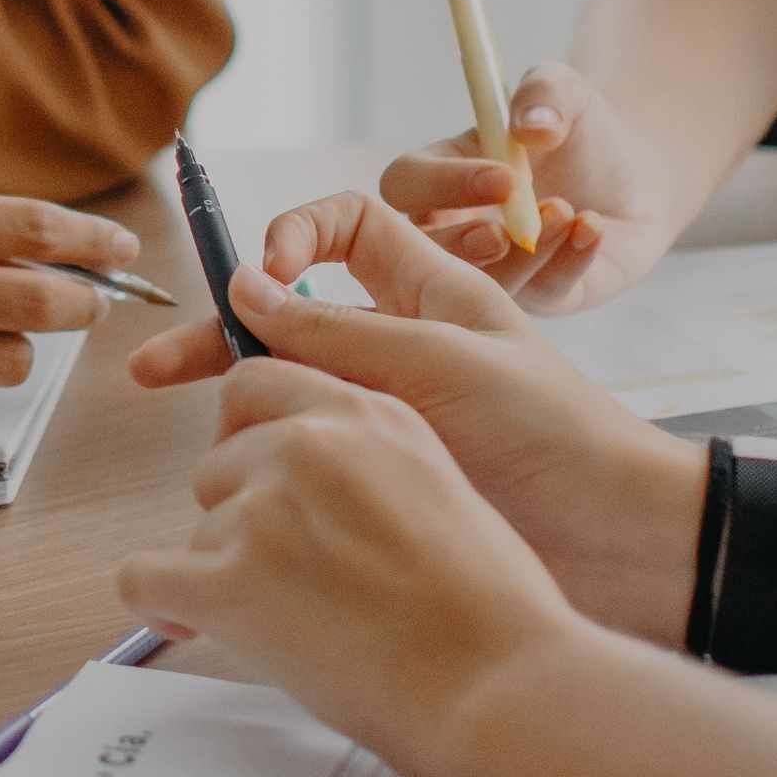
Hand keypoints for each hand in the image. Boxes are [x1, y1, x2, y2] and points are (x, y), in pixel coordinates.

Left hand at [115, 361, 594, 776]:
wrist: (503, 685)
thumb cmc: (494, 610)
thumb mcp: (443, 485)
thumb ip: (370, 459)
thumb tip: (314, 477)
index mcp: (366, 413)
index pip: (254, 385)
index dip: (248, 437)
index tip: (256, 479)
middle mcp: (308, 444)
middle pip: (218, 459)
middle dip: (239, 513)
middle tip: (285, 571)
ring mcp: (264, 509)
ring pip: (196, 527)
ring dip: (225, 571)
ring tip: (292, 620)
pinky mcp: (229, 580)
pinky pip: (144, 577)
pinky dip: (163, 605)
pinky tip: (193, 623)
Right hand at [131, 192, 703, 643]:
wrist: (625, 548)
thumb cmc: (557, 436)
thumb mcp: (445, 360)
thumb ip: (339, 328)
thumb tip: (246, 290)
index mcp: (431, 292)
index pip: (343, 228)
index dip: (292, 236)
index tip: (257, 277)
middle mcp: (404, 348)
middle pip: (291, 319)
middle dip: (219, 337)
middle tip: (151, 371)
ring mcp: (394, 418)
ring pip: (291, 397)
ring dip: (239, 414)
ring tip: (204, 460)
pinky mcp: (387, 481)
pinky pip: (312, 462)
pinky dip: (267, 473)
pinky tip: (233, 506)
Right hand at [373, 61, 662, 311]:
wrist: (637, 173)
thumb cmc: (581, 129)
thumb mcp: (566, 92)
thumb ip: (545, 94)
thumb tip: (530, 126)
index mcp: (440, 173)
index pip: (405, 185)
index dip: (440, 185)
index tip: (502, 176)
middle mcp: (455, 226)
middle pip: (423, 252)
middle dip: (462, 244)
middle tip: (503, 233)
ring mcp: (496, 267)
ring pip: (485, 283)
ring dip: (523, 255)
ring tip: (567, 213)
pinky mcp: (541, 294)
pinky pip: (545, 292)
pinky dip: (569, 261)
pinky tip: (592, 229)